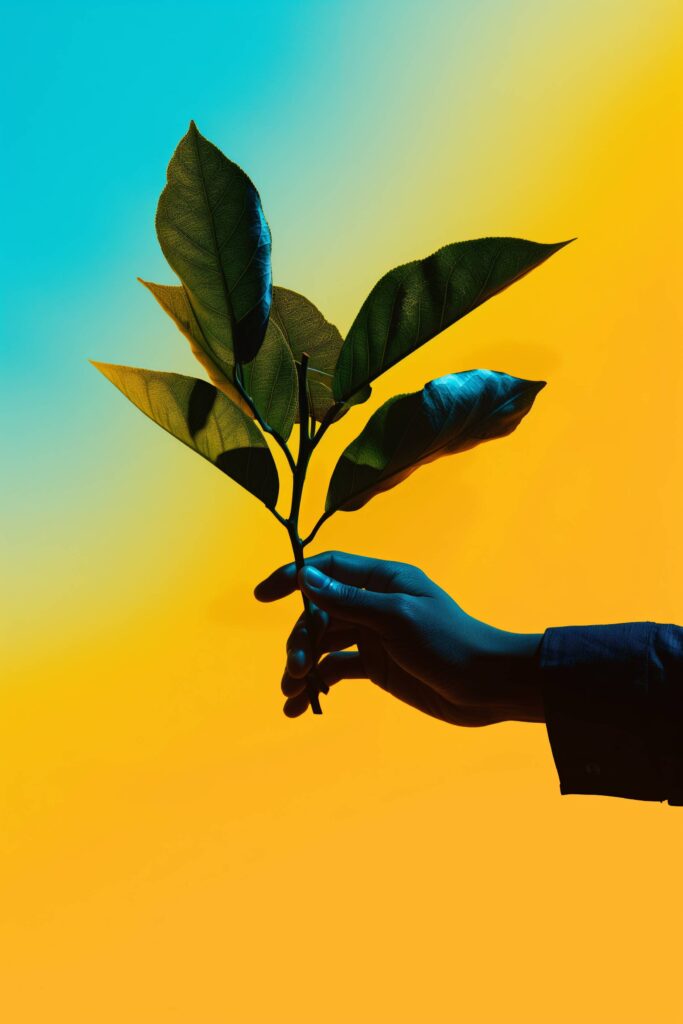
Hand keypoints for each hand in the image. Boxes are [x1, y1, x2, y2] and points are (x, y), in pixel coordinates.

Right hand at [254, 551, 544, 724]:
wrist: (487, 685)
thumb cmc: (449, 642)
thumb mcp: (396, 618)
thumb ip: (348, 600)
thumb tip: (306, 577)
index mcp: (382, 580)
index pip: (327, 569)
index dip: (293, 578)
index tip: (262, 596)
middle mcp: (373, 604)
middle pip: (318, 613)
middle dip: (300, 639)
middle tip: (296, 670)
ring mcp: (373, 636)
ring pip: (323, 644)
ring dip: (303, 666)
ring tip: (292, 694)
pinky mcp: (376, 666)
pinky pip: (336, 670)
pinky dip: (317, 684)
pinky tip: (300, 705)